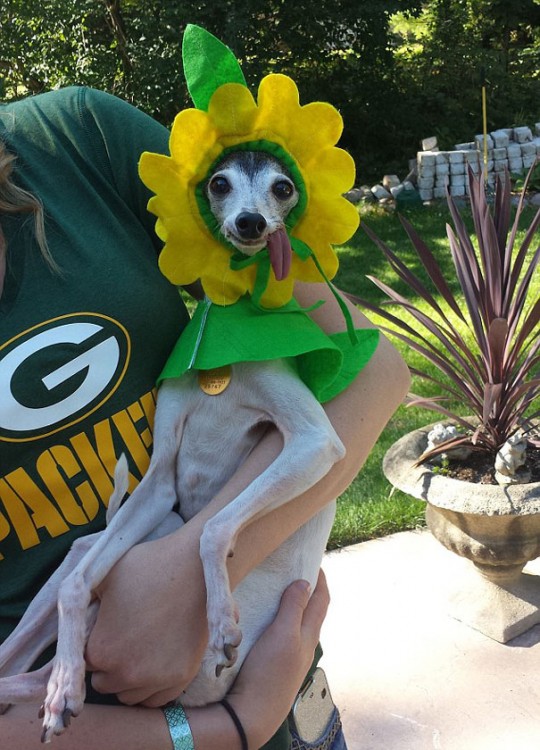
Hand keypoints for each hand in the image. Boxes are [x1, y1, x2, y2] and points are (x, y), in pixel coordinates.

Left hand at [85, 527, 208, 707]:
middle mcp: (126, 673)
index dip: (95, 642)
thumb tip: (73, 617)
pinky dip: (151, 686)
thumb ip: (82, 604)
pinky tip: (155, 660)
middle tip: (126, 635)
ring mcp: (156, 679)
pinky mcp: (181, 678)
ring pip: (128, 694)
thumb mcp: (103, 578)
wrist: (195, 565)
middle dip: (110, 662)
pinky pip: (156, 699)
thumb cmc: (147, 566)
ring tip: (141, 647)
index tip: (108, 627)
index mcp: (101, 650)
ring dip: (129, 677)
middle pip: (104, 681)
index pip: (85, 662)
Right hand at [225, 570, 329, 748]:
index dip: (321, 579)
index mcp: (309, 635)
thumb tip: (305, 582)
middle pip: (311, 611)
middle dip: (306, 589)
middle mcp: (303, 645)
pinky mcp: (274, 665)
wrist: (251, 715)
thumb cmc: (269, 673)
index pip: (322, 601)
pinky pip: (281, 635)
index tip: (313, 559)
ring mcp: (289, 657)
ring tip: (276, 589)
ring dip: (291, 605)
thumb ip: (294, 608)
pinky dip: (278, 620)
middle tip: (292, 569)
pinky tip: (263, 619)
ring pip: (295, 624)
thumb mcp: (283, 634)